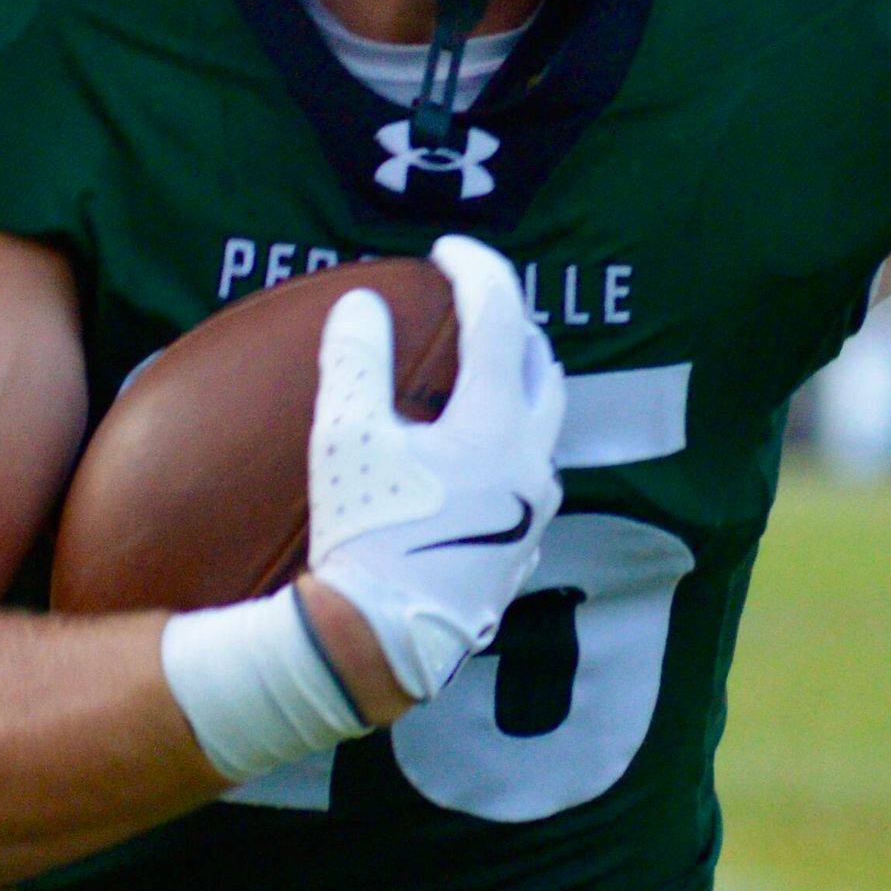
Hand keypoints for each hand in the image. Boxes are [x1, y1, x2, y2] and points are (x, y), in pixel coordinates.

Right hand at [304, 236, 565, 705]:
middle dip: (513, 326)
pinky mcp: (520, 551)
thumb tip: (362, 303)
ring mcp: (534, 512)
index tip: (445, 249)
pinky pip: (526, 477)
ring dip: (517, 388)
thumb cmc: (366, 533)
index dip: (476, 268)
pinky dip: (505, 444)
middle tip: (472, 307)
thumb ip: (356, 360)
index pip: (500, 318)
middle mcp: (534, 463)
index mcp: (499, 423)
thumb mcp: (346, 438)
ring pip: (543, 428)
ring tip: (476, 378)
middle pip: (544, 369)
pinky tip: (469, 459)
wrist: (382, 641)